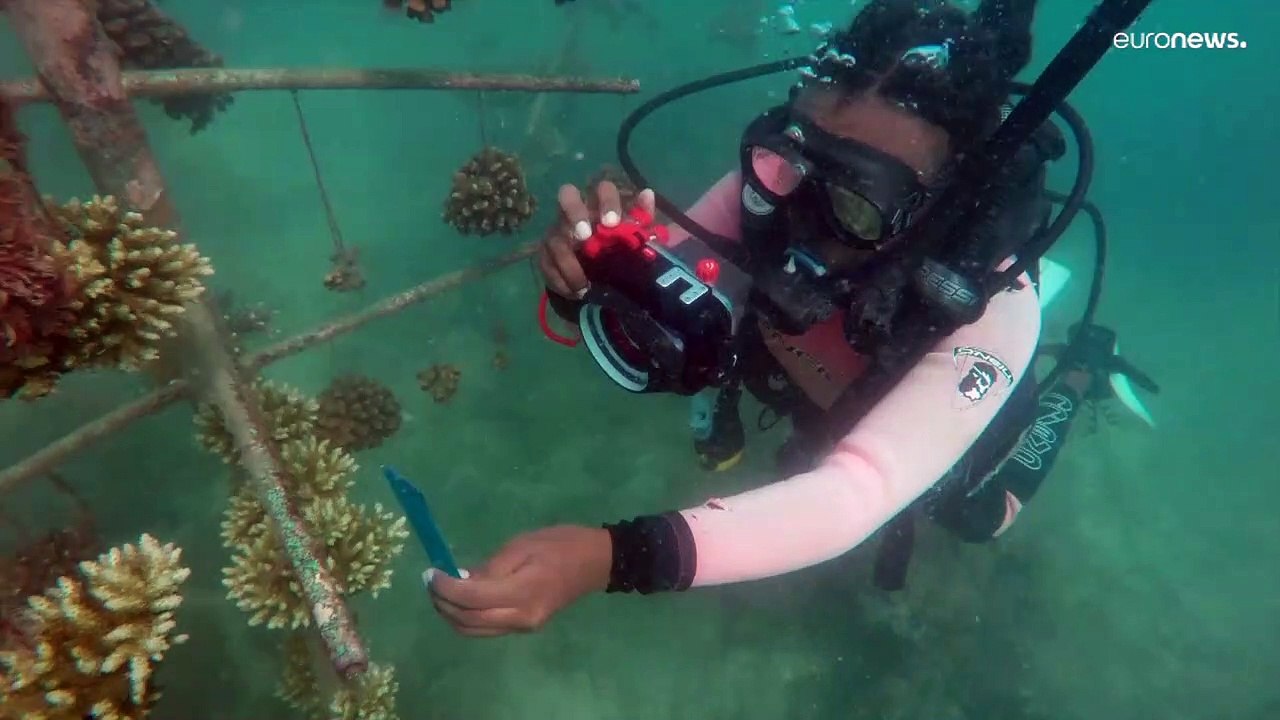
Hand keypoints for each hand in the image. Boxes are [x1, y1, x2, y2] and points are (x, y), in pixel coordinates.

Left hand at [427, 525, 611, 636]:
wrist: (596, 563)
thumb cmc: (561, 544)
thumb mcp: (522, 545)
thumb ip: (490, 566)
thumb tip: (460, 579)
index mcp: (522, 593)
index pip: (471, 599)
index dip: (445, 588)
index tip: (431, 572)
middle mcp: (520, 618)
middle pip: (468, 621)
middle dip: (442, 603)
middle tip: (431, 580)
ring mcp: (523, 626)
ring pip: (474, 630)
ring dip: (451, 614)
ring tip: (441, 589)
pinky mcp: (524, 626)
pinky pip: (486, 628)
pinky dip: (467, 617)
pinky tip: (462, 597)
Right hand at [537, 182, 655, 298]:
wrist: (598, 281)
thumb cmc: (619, 252)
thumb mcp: (637, 239)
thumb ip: (643, 218)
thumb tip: (648, 194)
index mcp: (601, 206)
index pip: (603, 189)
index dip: (606, 201)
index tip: (612, 223)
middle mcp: (576, 213)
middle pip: (567, 195)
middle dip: (575, 213)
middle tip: (584, 236)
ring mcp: (557, 232)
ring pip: (555, 239)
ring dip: (569, 265)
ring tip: (584, 287)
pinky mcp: (545, 254)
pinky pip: (546, 264)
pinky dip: (560, 281)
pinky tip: (574, 292)